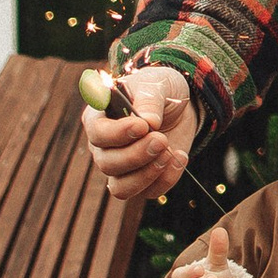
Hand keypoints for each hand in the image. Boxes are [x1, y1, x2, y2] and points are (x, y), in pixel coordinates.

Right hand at [81, 62, 196, 203]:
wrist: (179, 106)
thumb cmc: (158, 90)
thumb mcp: (156, 84)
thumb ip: (149, 100)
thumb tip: (149, 122)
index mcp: (99, 118)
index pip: (97, 133)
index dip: (117, 134)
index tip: (142, 126)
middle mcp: (104, 147)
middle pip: (107, 164)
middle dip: (136, 155)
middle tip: (161, 139)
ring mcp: (121, 167)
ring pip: (121, 187)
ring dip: (147, 174)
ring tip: (170, 152)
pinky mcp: (143, 180)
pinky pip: (148, 192)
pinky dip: (166, 179)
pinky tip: (180, 157)